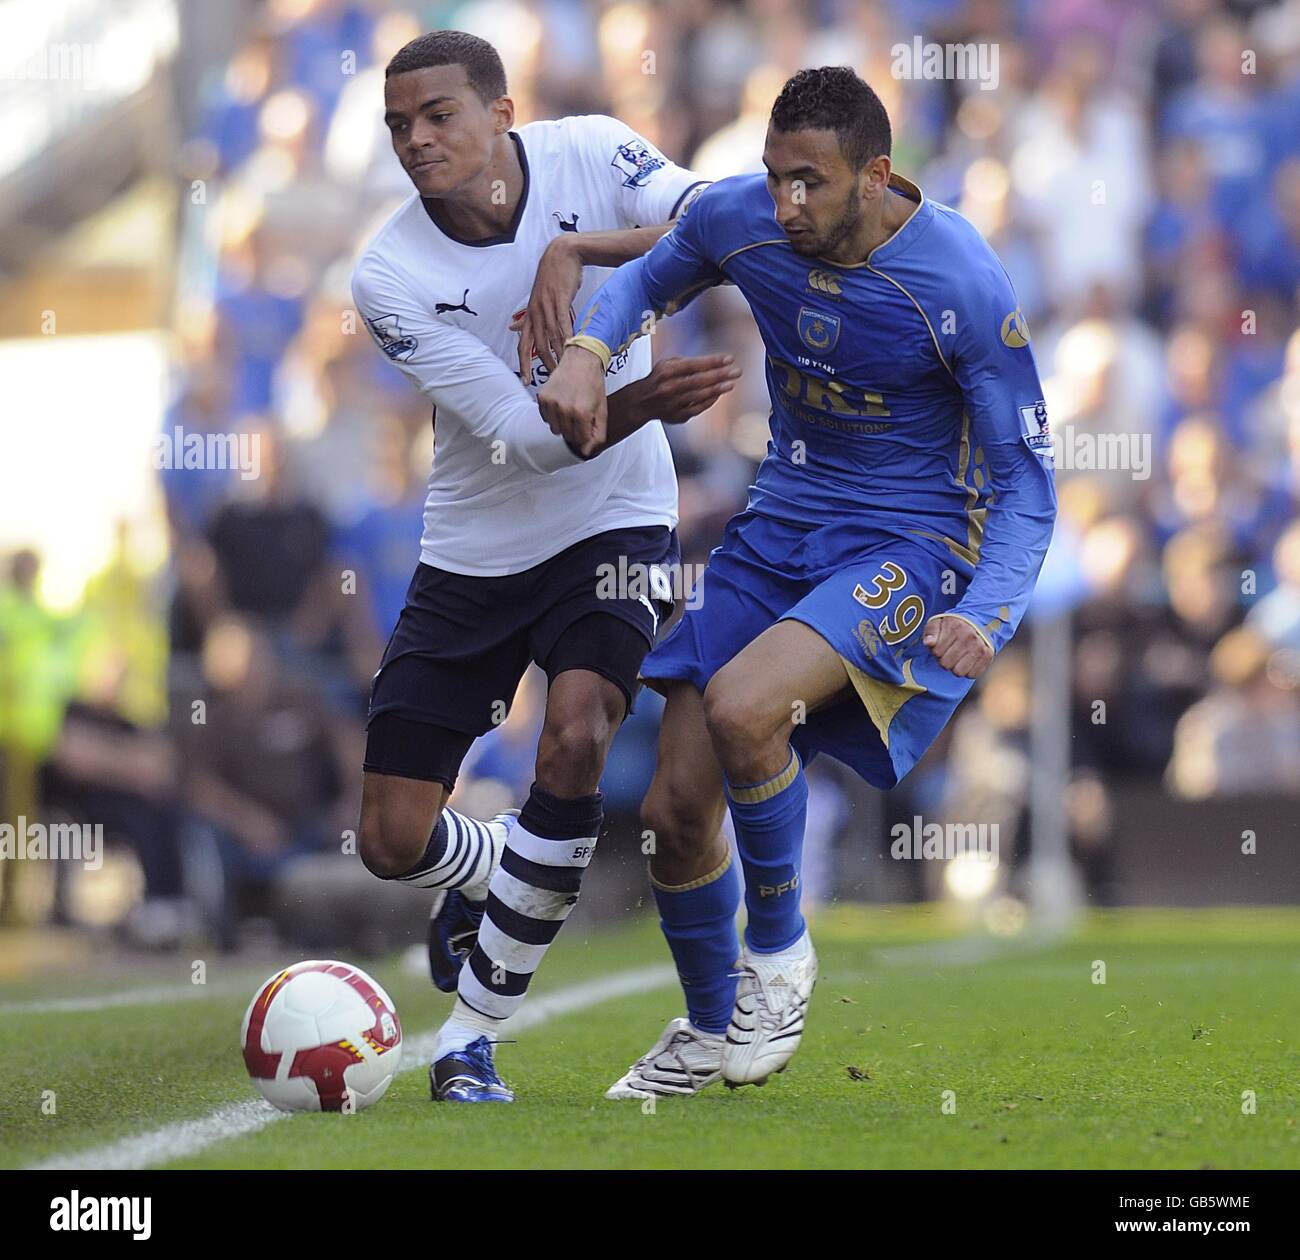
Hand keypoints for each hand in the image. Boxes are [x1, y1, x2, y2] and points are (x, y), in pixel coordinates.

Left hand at [510, 234, 581, 379]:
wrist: (563, 253)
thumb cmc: (552, 277)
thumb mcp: (536, 298)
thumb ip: (526, 317)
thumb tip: (512, 327)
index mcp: (530, 315)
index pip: (523, 344)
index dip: (523, 363)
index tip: (525, 381)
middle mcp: (536, 312)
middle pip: (537, 345)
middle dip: (543, 364)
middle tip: (550, 381)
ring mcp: (547, 306)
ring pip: (551, 337)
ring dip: (557, 354)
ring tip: (563, 371)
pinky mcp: (559, 299)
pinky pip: (562, 322)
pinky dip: (566, 336)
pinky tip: (571, 348)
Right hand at [538, 344, 608, 452]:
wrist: (581, 359)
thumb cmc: (593, 383)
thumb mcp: (602, 410)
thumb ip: (597, 433)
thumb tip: (586, 452)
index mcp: (581, 413)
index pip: (580, 440)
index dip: (585, 435)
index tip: (587, 426)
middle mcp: (564, 409)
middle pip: (567, 436)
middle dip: (575, 431)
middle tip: (579, 417)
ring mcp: (551, 403)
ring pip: (554, 429)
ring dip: (563, 424)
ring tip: (570, 410)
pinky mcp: (542, 397)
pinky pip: (545, 418)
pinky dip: (552, 416)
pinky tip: (561, 405)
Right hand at [621, 354, 739, 426]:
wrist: (641, 403)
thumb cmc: (659, 379)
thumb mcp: (667, 364)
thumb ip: (687, 363)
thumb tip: (714, 364)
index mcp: (666, 371)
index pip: (694, 365)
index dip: (713, 362)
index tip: (730, 359)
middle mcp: (669, 387)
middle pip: (699, 380)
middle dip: (720, 375)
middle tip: (737, 371)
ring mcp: (673, 403)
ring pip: (699, 395)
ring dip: (717, 389)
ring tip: (731, 383)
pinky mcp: (676, 415)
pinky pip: (697, 408)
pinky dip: (709, 401)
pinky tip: (718, 394)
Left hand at [922, 615, 993, 678]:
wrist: (976, 623)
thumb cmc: (952, 626)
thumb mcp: (937, 623)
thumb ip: (931, 632)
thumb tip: (928, 642)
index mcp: (956, 627)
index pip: (937, 652)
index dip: (935, 651)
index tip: (941, 646)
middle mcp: (970, 637)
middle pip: (946, 664)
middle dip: (944, 660)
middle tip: (948, 652)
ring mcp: (980, 647)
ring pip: (959, 672)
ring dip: (955, 667)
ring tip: (957, 657)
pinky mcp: (988, 656)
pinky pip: (972, 675)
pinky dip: (967, 671)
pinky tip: (967, 661)